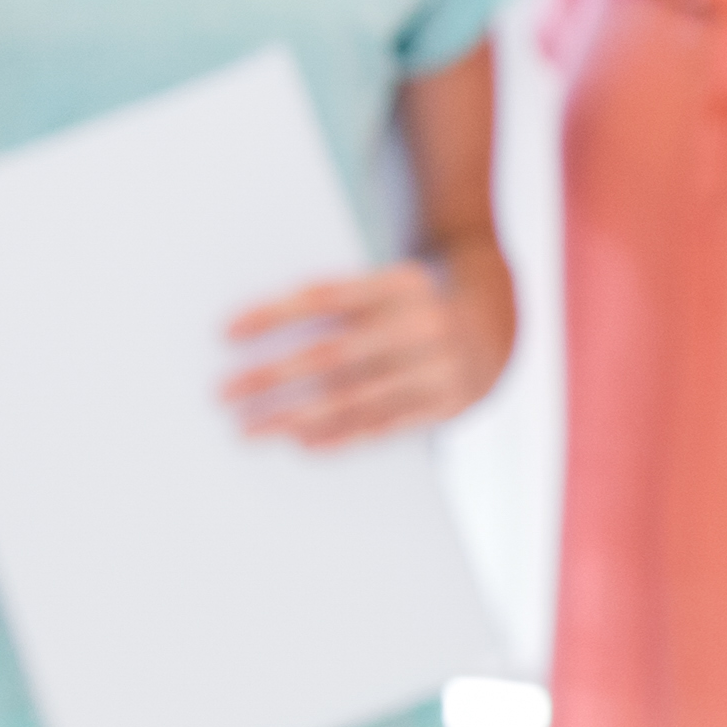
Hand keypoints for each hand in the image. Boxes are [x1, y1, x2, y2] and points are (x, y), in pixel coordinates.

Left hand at [221, 263, 496, 446]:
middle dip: (273, 376)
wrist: (500, 320)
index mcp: (401, 283)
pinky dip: (340, 436)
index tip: (227, 333)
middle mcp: (422, 325)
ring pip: (353, 398)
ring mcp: (439, 368)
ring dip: (295, 417)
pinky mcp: (447, 404)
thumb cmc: (417, 302)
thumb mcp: (388, 283)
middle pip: (333, 354)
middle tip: (226, 394)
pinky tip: (302, 442)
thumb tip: (259, 326)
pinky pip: (384, 426)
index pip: (325, 298)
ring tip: (252, 429)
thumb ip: (340, 300)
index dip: (275, 315)